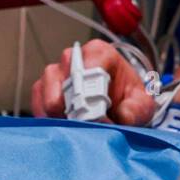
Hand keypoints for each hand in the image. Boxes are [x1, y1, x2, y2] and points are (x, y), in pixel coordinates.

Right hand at [31, 41, 155, 126]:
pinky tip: (63, 126)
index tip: (95, 117)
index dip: (89, 96)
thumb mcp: (142, 104)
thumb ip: (135, 110)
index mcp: (99, 53)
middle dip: (73, 107)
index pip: (86, 70)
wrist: (118, 103)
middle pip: (64, 81)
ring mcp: (55, 72)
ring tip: (75, 126)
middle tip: (85, 124)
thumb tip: (121, 117)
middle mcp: (74, 58)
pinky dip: (47, 118)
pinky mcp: (42, 89)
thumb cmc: (128, 99)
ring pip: (47, 92)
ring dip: (59, 114)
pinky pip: (37, 103)